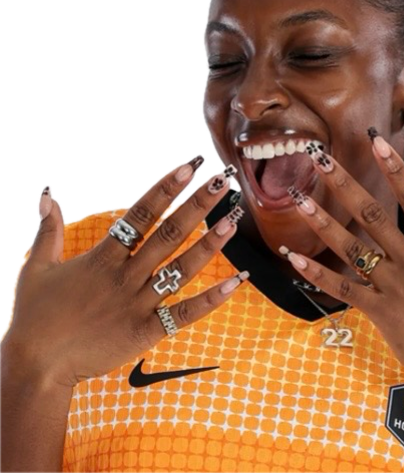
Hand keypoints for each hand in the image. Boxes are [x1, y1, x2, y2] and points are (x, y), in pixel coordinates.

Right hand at [3, 156, 247, 388]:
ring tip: (231, 222)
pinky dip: (210, 299)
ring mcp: (138, 304)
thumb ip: (48, 229)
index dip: (166, 189)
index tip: (189, 168)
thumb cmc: (34, 315)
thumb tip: (47, 192)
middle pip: (168, 234)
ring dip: (208, 246)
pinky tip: (235, 282)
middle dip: (197, 205)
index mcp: (102, 257)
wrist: (35, 367)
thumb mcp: (37, 266)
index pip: (140, 214)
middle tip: (223, 182)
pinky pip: (183, 314)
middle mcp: (125, 276)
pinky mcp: (145, 331)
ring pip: (180, 270)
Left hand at [280, 133, 403, 400]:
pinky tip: (293, 257)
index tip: (376, 143)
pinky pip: (343, 289)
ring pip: (351, 248)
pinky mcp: (377, 311)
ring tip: (297, 198)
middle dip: (345, 184)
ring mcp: (392, 288)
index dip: (396, 170)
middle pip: (374, 216)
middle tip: (319, 156)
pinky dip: (318, 274)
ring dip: (322, 222)